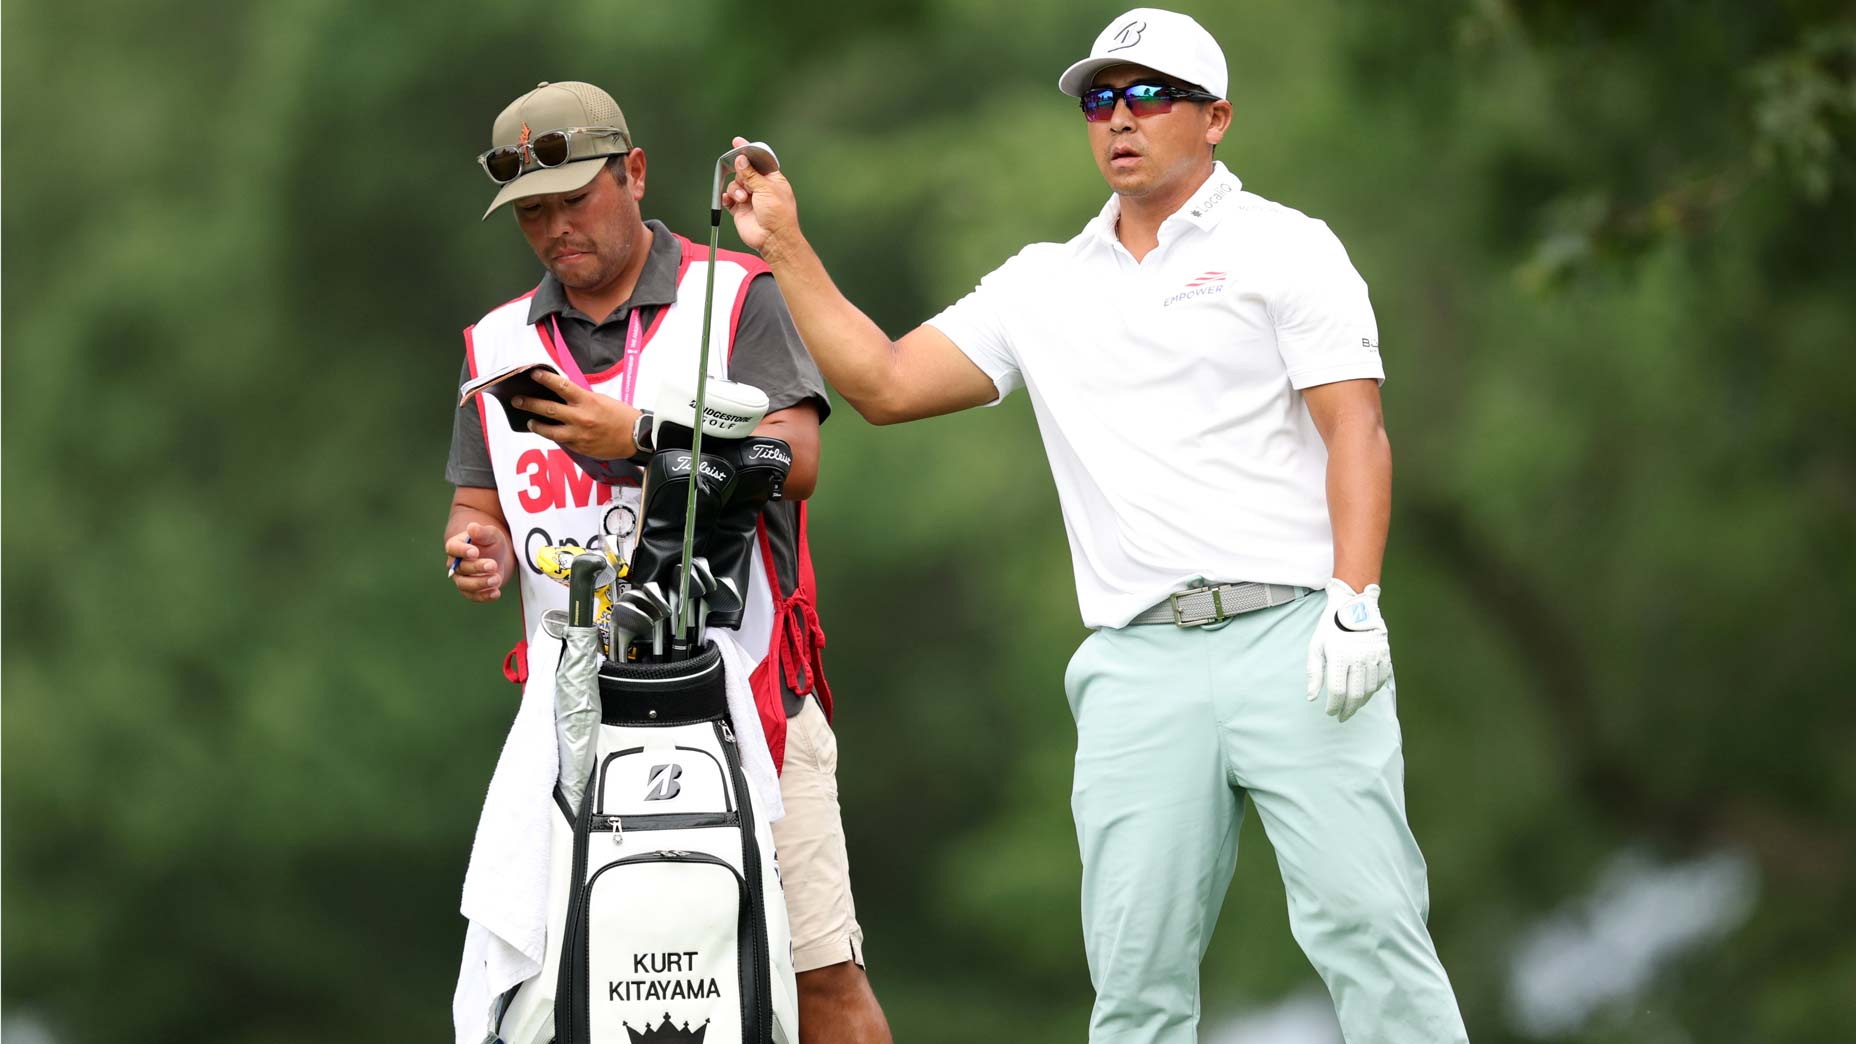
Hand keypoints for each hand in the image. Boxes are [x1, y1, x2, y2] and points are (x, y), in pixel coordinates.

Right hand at [446, 521, 512, 602]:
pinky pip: (473, 596)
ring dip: (481, 583)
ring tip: (496, 579)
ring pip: (465, 584)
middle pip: (461, 568)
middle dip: (477, 567)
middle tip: (493, 564)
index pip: (453, 548)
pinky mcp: (470, 591)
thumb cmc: (490, 543)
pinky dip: (484, 596)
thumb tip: (472, 527)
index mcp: (456, 546)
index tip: (475, 552)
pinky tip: (496, 593)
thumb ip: (482, 532)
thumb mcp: (491, 534)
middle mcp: (455, 564)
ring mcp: (461, 578)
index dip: (462, 551)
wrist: (497, 557)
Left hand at [512, 369, 637, 457]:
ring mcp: (579, 435)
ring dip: (536, 425)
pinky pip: (561, 441)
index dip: (544, 379)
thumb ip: (580, 398)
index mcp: (587, 401)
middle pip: (547, 409)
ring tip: (529, 422)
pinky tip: (549, 432)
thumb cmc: (621, 416)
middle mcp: (581, 417)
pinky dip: (554, 436)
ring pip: (549, 431)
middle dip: (529, 403)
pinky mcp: (580, 447)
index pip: (560, 386)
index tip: (532, 374)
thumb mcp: (601, 399)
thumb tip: (562, 395)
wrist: (636, 437)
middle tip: (517, 400)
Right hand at [720, 134, 798, 256]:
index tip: (737, 142)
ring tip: (743, 198)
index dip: (748, 151)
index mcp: (772, 179)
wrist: (773, 239)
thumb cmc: (779, 216)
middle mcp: (760, 187)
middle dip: (741, 174)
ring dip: (736, 189)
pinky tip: (729, 200)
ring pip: (735, 184)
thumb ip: (751, 174)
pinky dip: (727, 198)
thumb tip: (741, 159)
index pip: (759, 160)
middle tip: (743, 180)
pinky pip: (728, 199)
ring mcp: (750, 198)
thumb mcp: (766, 189)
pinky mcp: (740, 209)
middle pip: (744, 171)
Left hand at [1304, 578, 1393, 721]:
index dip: (1333, 706)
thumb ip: (1314, 673)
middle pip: (1355, 694)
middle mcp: (1359, 657)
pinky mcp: (1385, 654)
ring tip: (1352, 707)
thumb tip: (1312, 698)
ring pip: (1370, 689)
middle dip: (1348, 710)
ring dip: (1360, 702)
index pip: (1337, 691)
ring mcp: (1375, 656)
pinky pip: (1382, 679)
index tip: (1329, 712)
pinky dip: (1373, 690)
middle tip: (1342, 717)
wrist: (1354, 605)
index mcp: (1340, 655)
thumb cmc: (1330, 627)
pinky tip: (1365, 694)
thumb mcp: (1316, 647)